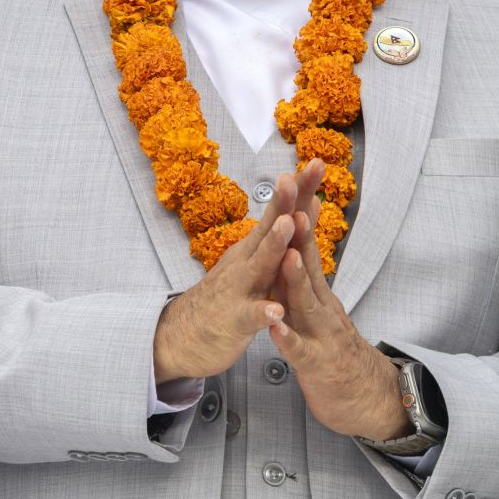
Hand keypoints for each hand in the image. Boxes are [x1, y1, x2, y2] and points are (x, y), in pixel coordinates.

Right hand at [152, 163, 320, 382]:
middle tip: (294, 179)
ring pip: (258, 266)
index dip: (297, 190)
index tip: (315, 164)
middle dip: (284, 204)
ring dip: (273, 246)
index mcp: (255, 250)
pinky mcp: (233, 320)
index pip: (280, 214)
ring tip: (287, 226)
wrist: (183, 334)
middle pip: (268, 230)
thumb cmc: (228, 296)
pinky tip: (275, 311)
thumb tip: (302, 204)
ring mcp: (238, 290)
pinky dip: (262, 313)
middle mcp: (245, 262)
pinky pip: (249, 316)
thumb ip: (278, 237)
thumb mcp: (255, 262)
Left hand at [268, 209, 412, 441]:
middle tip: (296, 199)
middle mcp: (322, 304)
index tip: (297, 177)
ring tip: (287, 255)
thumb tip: (298, 240)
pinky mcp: (315, 363)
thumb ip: (305, 276)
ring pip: (306, 302)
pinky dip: (288, 337)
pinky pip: (299, 350)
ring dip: (296, 279)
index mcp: (315, 289)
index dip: (299, 211)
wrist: (364, 399)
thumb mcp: (316, 306)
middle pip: (309, 262)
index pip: (305, 243)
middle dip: (302, 230)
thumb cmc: (331, 347)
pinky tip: (276, 327)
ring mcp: (321, 332)